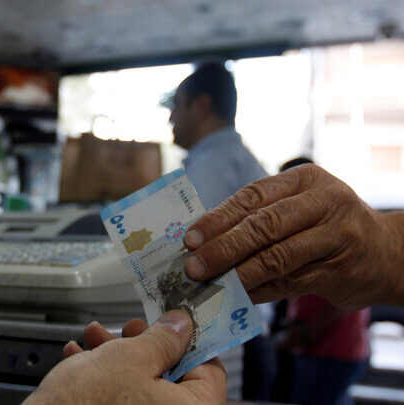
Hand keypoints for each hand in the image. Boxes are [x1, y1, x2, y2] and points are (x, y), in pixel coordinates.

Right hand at [23, 311, 225, 404]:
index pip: (211, 373)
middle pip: (173, 378)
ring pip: (142, 388)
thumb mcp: (129, 357)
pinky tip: (80, 360)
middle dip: (144, 346)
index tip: (173, 324)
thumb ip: (163, 339)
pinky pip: (122, 402)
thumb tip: (182, 326)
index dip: (189, 341)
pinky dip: (104, 380)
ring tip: (94, 338)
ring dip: (118, 357)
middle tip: (128, 328)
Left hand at [182, 163, 403, 309]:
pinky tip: (236, 297)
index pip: (253, 196)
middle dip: (223, 248)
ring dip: (238, 274)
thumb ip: (259, 214)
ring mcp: (336, 237)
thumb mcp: (300, 204)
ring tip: (210, 284)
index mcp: (305, 179)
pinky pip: (288, 283)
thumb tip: (200, 239)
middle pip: (263, 226)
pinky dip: (258, 291)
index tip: (189, 238)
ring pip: (276, 258)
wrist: (388, 253)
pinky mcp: (340, 271)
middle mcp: (324, 203)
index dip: (218, 218)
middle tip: (193, 267)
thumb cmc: (327, 225)